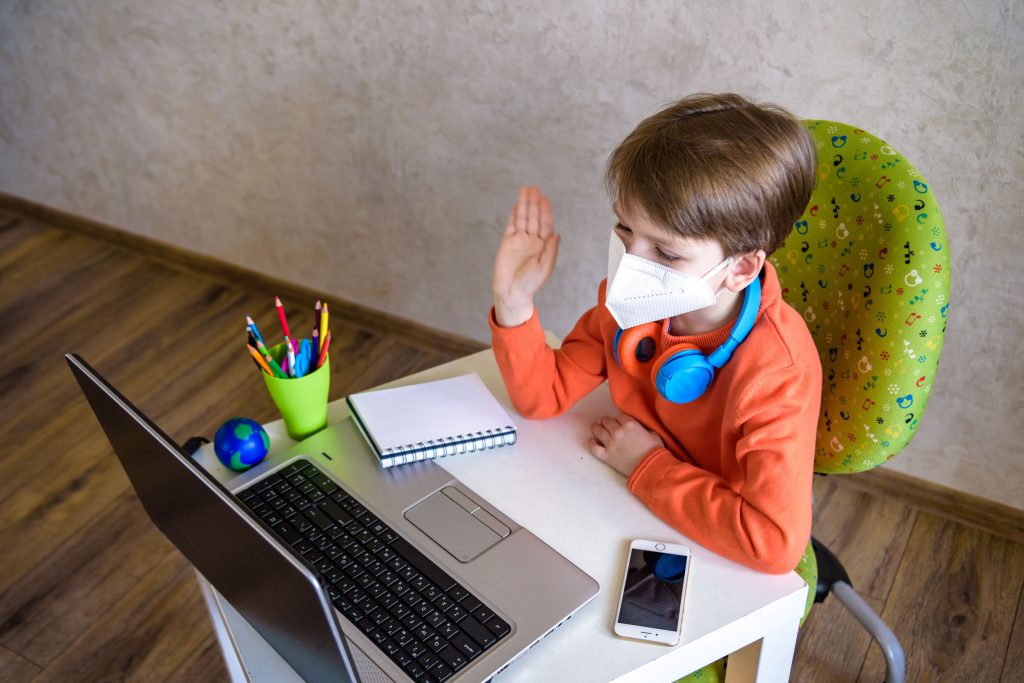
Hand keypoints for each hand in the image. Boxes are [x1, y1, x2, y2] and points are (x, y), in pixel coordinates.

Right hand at [493, 186, 559, 326]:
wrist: (512, 291)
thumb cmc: (530, 282)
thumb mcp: (545, 266)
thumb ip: (550, 249)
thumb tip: (557, 234)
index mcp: (543, 245)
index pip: (545, 224)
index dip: (545, 211)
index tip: (545, 198)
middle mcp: (532, 240)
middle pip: (534, 217)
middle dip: (534, 203)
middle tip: (534, 188)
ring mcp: (519, 240)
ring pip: (522, 218)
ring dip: (524, 204)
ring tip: (525, 190)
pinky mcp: (507, 242)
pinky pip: (511, 225)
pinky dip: (514, 214)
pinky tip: (517, 204)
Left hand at [588, 414, 664, 476]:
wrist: (650, 468)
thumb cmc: (654, 451)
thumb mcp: (653, 434)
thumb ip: (643, 428)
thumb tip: (640, 429)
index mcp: (630, 424)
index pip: (620, 417)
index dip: (620, 420)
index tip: (620, 422)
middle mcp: (618, 431)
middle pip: (607, 421)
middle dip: (607, 422)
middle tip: (606, 423)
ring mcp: (611, 443)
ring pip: (598, 431)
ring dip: (596, 428)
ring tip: (595, 427)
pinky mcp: (607, 456)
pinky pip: (594, 448)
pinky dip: (591, 444)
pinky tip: (591, 441)